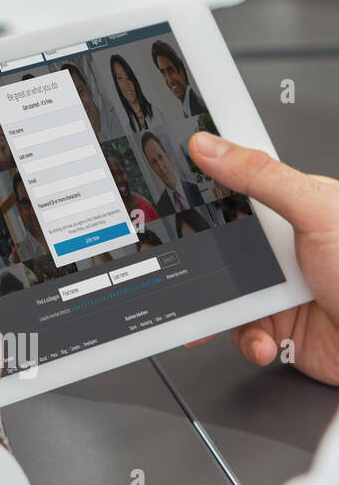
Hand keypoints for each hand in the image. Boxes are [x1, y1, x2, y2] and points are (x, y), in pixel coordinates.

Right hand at [188, 132, 338, 384]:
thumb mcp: (316, 212)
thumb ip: (261, 177)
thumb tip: (209, 145)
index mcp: (289, 207)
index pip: (234, 186)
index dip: (199, 185)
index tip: (167, 187)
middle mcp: (279, 245)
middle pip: (216, 240)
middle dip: (198, 255)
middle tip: (184, 260)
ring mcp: (274, 285)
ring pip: (220, 289)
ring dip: (218, 307)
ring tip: (230, 313)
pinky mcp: (274, 323)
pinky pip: (238, 329)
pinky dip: (245, 339)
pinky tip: (264, 339)